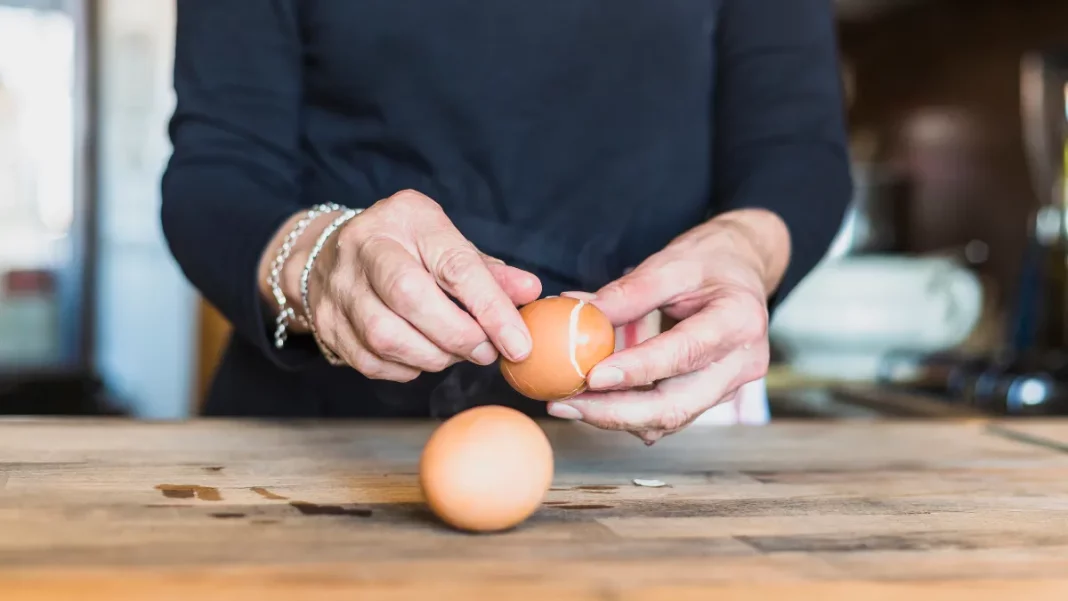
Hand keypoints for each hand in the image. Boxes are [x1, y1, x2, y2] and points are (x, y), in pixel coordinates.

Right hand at [264, 190, 541, 380]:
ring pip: (386, 336)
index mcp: (406, 218)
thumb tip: (530, 292)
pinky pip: (371, 361)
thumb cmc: (406, 249)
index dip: (491, 309)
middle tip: (485, 352)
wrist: (331, 255)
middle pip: (411, 298)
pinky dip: (406, 368)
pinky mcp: (326, 324)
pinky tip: (423, 357)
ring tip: (456, 353)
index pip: (455, 266)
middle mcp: (364, 246)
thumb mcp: (448, 244)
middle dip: (458, 335)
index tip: (518, 344)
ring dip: (433, 357)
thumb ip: (489, 272)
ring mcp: (339, 286)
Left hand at [546, 209, 789, 442]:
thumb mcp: (671, 263)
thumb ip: (629, 292)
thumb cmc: (709, 262)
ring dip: (614, 417)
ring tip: (566, 403)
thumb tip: (579, 313)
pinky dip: (627, 413)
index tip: (592, 377)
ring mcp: (728, 387)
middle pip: (676, 406)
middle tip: (565, 404)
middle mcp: (741, 364)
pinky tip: (591, 402)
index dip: (636, 371)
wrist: (742, 271)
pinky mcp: (710, 397)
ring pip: (668, 419)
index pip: (683, 353)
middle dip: (615, 413)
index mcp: (738, 321)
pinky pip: (667, 416)